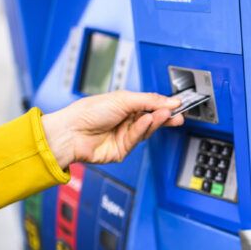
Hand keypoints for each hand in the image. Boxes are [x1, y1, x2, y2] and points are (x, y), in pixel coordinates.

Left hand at [41, 91, 183, 167]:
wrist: (71, 132)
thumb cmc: (88, 112)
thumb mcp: (123, 99)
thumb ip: (149, 100)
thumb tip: (170, 101)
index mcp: (124, 105)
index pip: (150, 105)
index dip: (164, 105)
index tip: (178, 104)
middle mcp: (125, 121)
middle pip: (152, 119)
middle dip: (165, 117)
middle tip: (178, 115)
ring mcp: (123, 136)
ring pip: (147, 130)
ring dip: (156, 121)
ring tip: (163, 114)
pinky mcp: (122, 150)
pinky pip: (137, 139)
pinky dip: (142, 129)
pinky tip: (147, 121)